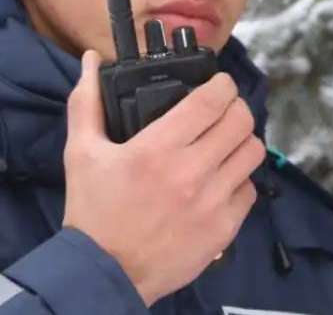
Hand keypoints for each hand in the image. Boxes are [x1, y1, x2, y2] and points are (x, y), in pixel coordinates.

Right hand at [61, 50, 264, 305]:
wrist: (104, 272)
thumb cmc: (93, 211)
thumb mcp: (80, 152)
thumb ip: (86, 102)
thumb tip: (89, 60)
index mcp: (159, 148)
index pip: (211, 101)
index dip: (223, 84)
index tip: (220, 83)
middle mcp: (192, 171)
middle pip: (240, 121)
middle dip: (235, 108)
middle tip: (223, 111)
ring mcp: (212, 202)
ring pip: (252, 153)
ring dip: (241, 141)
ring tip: (225, 143)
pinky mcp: (223, 229)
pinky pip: (249, 191)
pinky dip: (239, 180)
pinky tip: (220, 180)